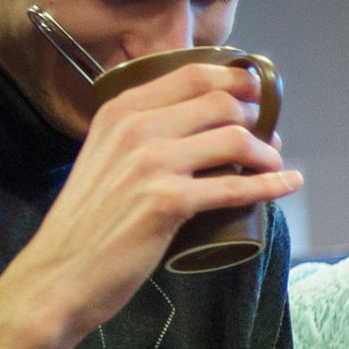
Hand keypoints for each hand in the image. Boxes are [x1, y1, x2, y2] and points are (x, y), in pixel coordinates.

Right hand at [1, 63, 300, 342]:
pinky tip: (289, 183)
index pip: (193, 74)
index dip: (236, 78)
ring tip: (274, 163)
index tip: (257, 91)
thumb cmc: (85, 225)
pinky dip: (271, 184)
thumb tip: (184, 129)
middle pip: (221, 102)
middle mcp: (136, 127)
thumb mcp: (103, 159)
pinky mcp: (168, 202)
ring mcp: (152, 163)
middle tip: (269, 135)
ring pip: (234, 139)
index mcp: (120, 109)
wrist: (58, 274)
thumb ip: (135, 137)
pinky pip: (235, 187)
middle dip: (256, 116)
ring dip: (267, 151)